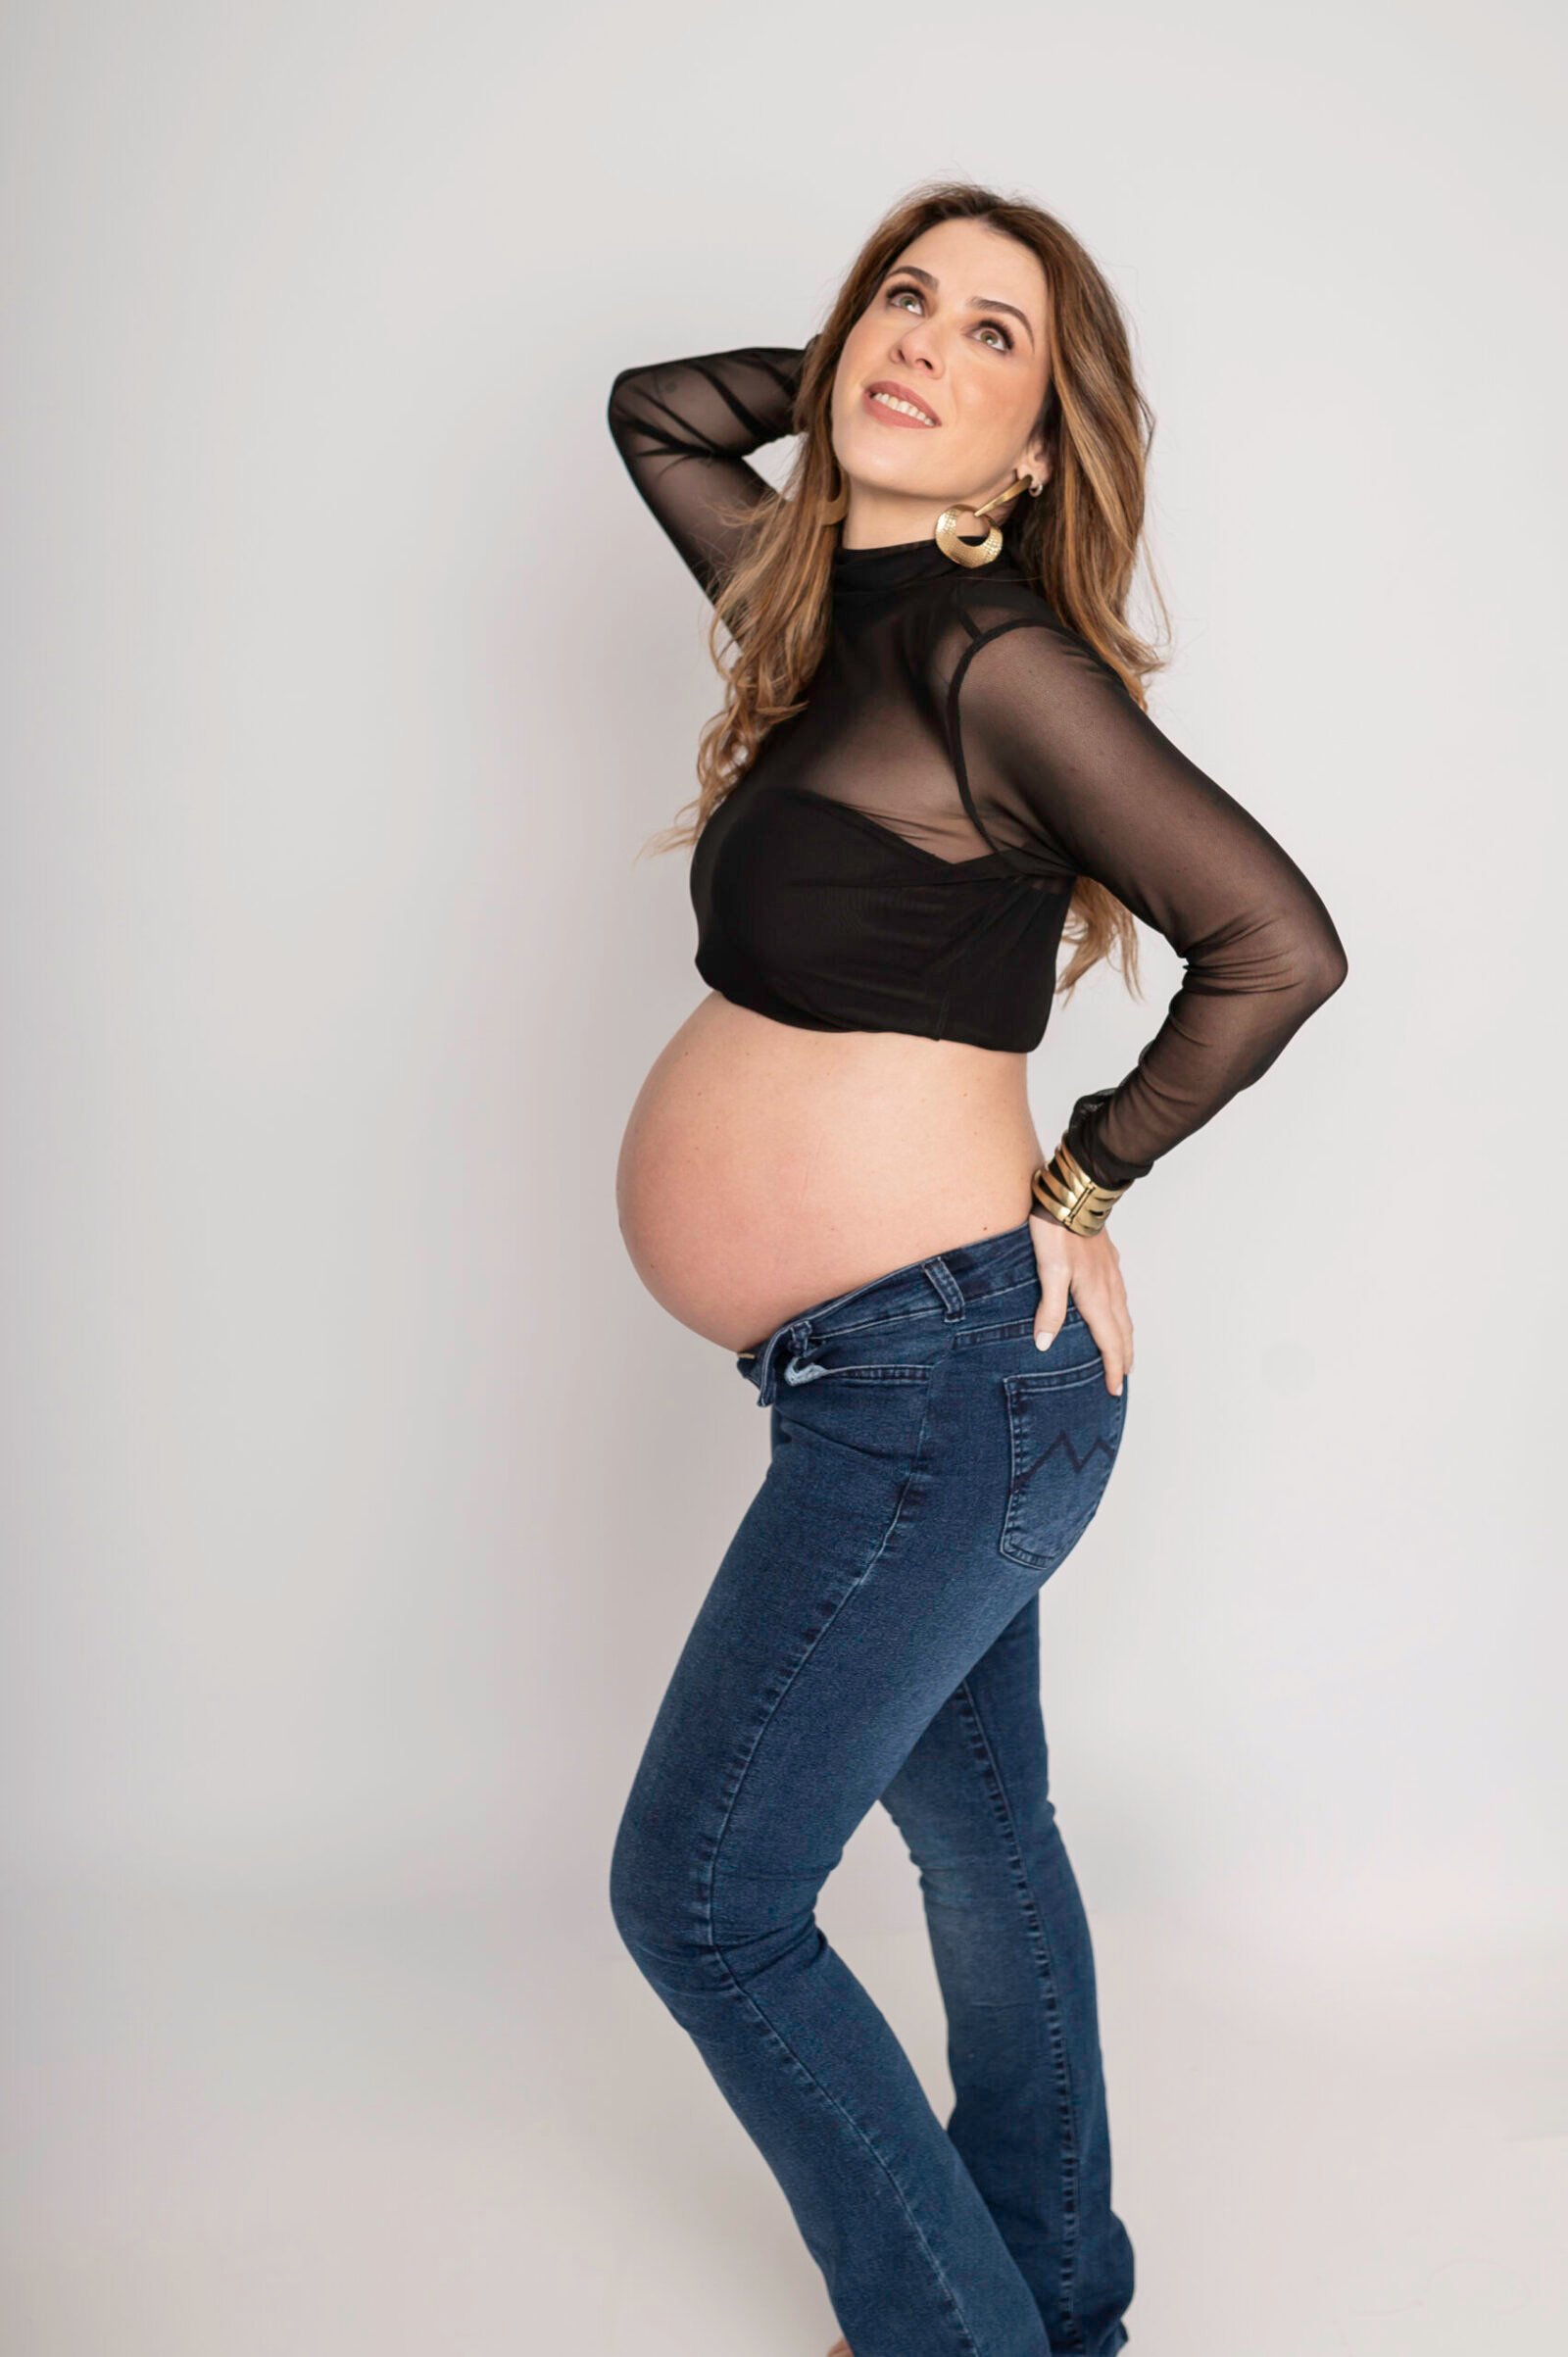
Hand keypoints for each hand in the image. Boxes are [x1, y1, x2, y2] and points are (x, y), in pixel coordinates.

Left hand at [1028, 1211, 1132, 1396]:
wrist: (1072, 1192)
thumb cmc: (1056, 1230)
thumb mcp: (1048, 1270)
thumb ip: (1050, 1308)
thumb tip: (1045, 1344)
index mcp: (1094, 1295)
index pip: (1109, 1341)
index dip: (1112, 1367)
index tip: (1113, 1389)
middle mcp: (1108, 1286)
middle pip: (1121, 1331)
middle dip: (1123, 1357)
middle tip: (1122, 1378)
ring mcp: (1110, 1271)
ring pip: (1122, 1312)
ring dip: (1124, 1335)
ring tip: (1123, 1350)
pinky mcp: (1107, 1257)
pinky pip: (1118, 1293)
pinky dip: (1119, 1311)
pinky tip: (1114, 1307)